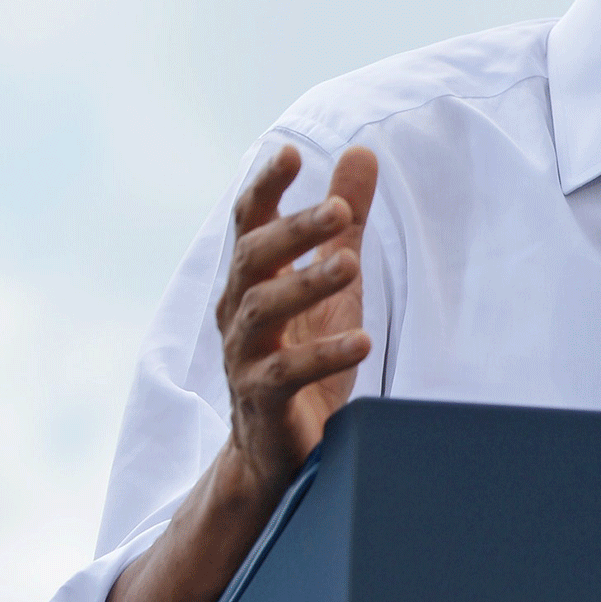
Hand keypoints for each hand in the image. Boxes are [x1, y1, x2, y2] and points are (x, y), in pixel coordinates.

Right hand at [215, 143, 379, 498]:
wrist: (280, 450)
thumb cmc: (306, 353)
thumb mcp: (332, 280)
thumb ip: (343, 221)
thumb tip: (361, 151)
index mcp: (253, 280)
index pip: (249, 224)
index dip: (266, 187)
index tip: (289, 154)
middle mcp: (239, 312)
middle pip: (253, 259)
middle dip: (293, 231)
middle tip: (339, 210)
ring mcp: (245, 358)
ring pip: (263, 312)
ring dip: (306, 284)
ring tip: (350, 265)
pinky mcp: (264, 402)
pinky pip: (286, 374)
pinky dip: (324, 355)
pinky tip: (361, 342)